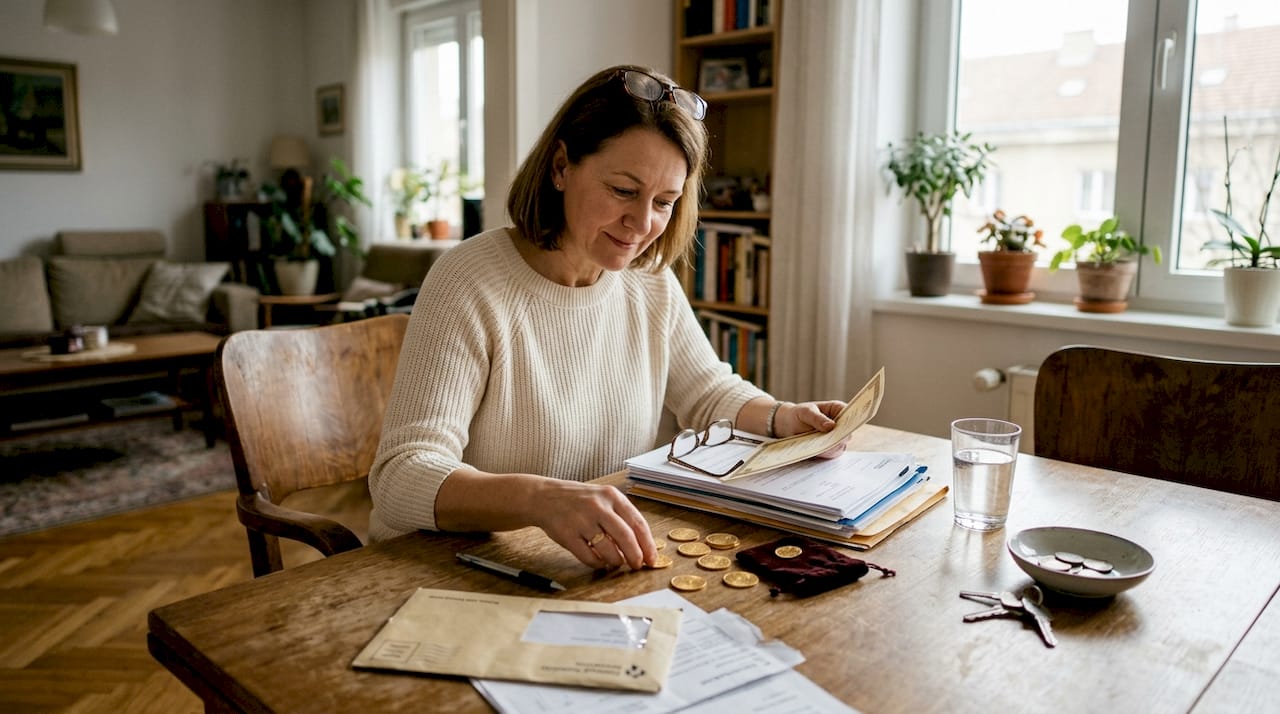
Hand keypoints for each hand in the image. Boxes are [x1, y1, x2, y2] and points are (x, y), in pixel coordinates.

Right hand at [532, 480, 657, 570]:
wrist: (544, 497)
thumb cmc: (579, 500)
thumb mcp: (603, 498)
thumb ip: (621, 517)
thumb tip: (641, 546)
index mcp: (611, 496)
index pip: (638, 523)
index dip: (648, 545)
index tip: (652, 558)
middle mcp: (597, 507)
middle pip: (626, 538)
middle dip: (636, 556)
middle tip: (637, 565)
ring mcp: (581, 521)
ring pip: (608, 550)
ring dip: (616, 561)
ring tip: (616, 562)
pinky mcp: (567, 535)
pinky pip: (589, 557)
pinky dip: (597, 564)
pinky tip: (599, 561)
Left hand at [777, 400, 848, 458]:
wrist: (789, 425)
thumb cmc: (799, 414)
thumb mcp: (806, 412)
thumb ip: (817, 419)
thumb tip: (831, 426)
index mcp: (838, 409)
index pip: (851, 415)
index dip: (850, 422)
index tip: (842, 429)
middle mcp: (840, 424)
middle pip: (847, 433)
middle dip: (839, 438)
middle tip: (829, 441)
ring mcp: (836, 437)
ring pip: (841, 445)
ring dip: (831, 448)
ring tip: (819, 446)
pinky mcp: (831, 448)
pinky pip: (832, 453)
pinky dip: (825, 454)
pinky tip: (817, 451)